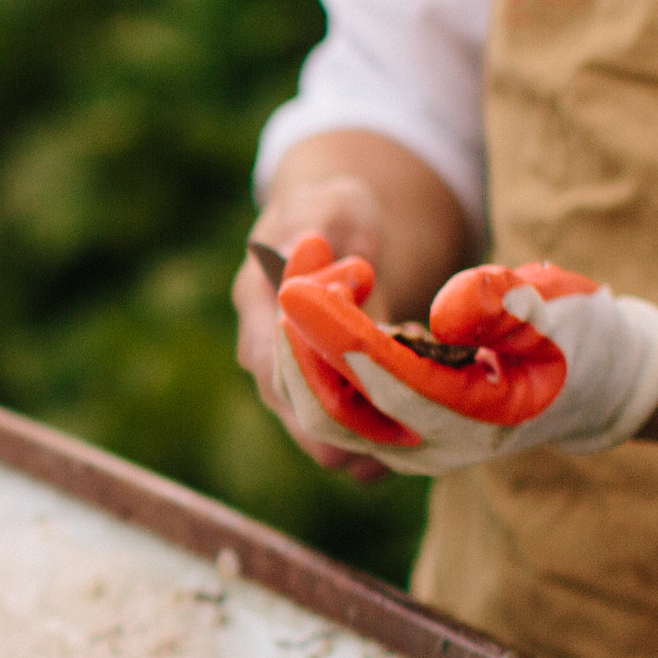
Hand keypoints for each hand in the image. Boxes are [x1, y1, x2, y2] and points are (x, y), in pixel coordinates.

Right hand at [234, 171, 399, 482]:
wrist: (337, 232)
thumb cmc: (335, 213)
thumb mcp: (330, 203)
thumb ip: (316, 227)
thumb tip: (298, 252)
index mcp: (257, 305)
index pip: (271, 360)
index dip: (307, 389)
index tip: (350, 411)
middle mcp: (265, 354)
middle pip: (291, 409)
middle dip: (337, 432)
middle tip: (382, 449)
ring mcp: (290, 379)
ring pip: (315, 432)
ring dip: (356, 446)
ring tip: (396, 453)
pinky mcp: (321, 395)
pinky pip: (339, 434)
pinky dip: (369, 447)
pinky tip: (400, 451)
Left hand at [269, 245, 657, 476]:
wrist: (592, 386)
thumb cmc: (578, 337)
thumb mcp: (557, 311)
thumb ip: (504, 307)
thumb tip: (444, 312)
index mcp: (476, 418)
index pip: (386, 382)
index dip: (337, 335)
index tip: (299, 288)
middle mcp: (431, 447)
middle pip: (332, 413)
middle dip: (301, 344)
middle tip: (294, 277)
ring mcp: (406, 446)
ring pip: (321, 413)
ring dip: (299, 348)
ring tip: (302, 277)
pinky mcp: (390, 431)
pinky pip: (332, 404)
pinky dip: (312, 355)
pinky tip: (316, 300)